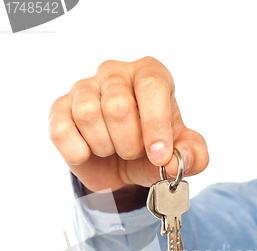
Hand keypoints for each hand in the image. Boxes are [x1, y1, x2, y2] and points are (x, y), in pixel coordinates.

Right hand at [49, 57, 208, 192]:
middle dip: (130, 143)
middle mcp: (115, 73)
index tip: (158, 155)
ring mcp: (84, 89)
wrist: (120, 168)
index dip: (155, 124)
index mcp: (150, 75)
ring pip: (88, 115)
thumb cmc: (152, 151)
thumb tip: (175, 163)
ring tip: (112, 149)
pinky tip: (88, 153)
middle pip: (118, 105)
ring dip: (105, 146)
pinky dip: (77, 151)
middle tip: (133, 152)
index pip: (151, 86)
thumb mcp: (181, 155)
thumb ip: (194, 156)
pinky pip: (61, 130)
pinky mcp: (59, 110)